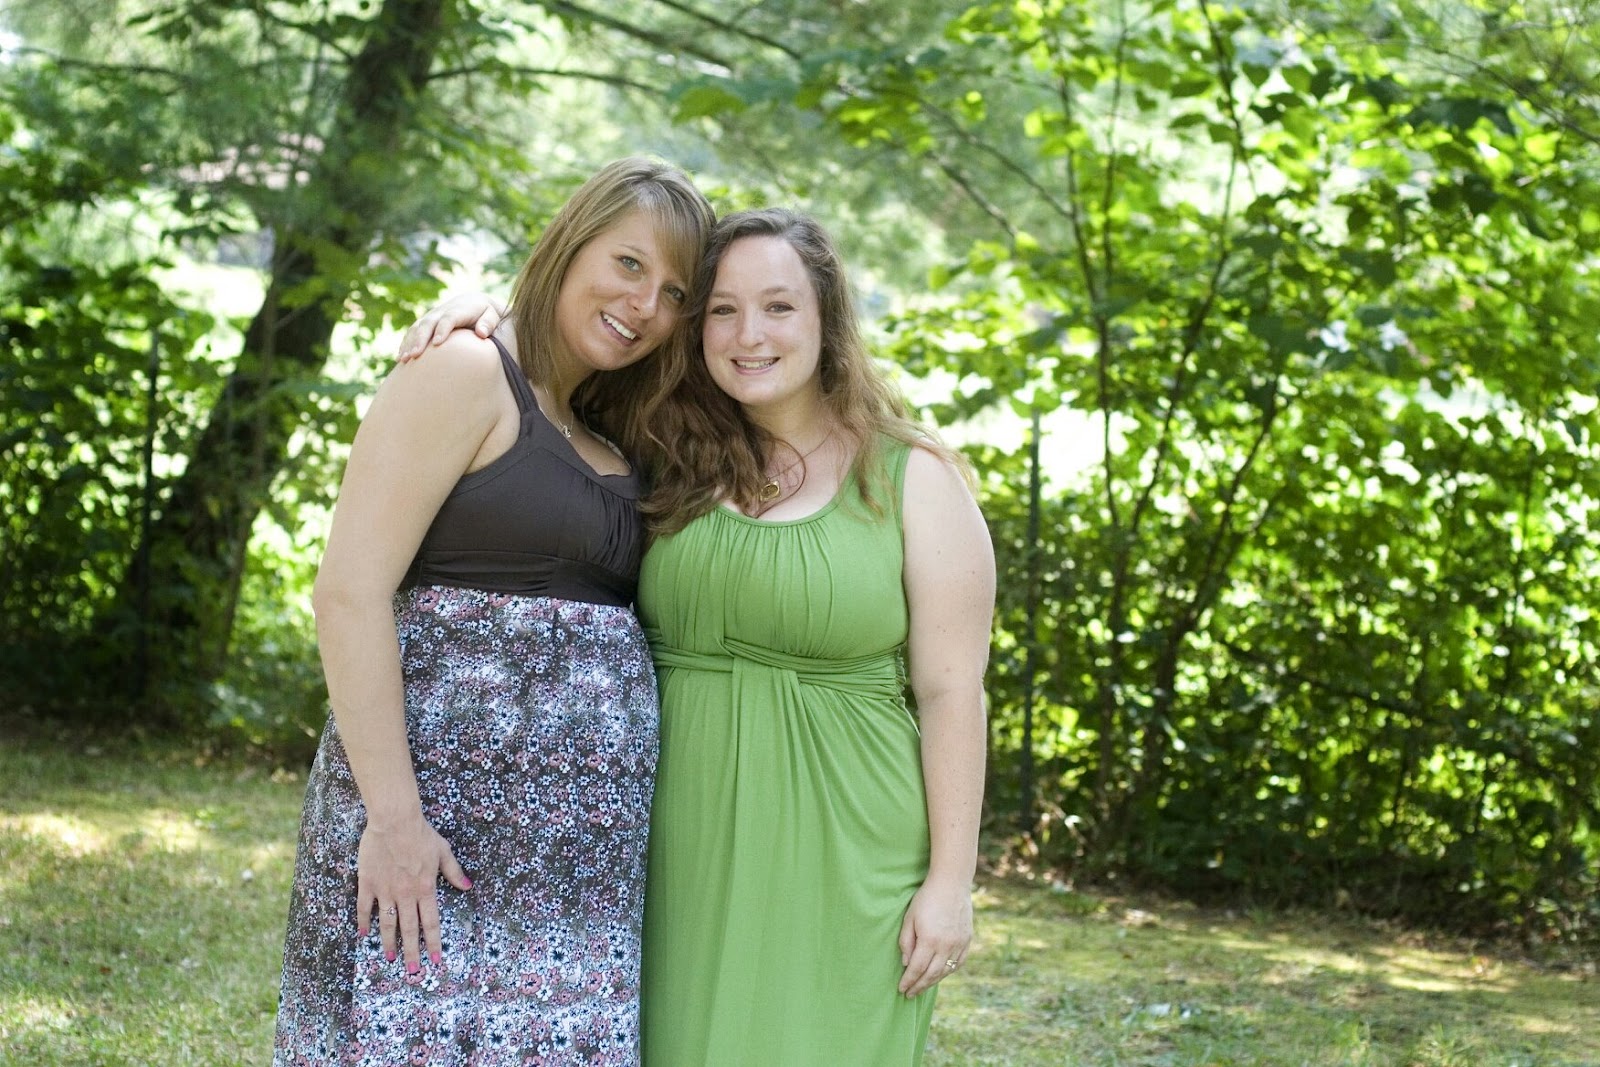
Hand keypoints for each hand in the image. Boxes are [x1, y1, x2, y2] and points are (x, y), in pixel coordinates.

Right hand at [354, 813, 471, 971]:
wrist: (395, 821)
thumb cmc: (421, 834)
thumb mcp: (443, 852)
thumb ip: (454, 872)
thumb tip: (467, 887)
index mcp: (426, 888)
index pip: (431, 922)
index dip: (434, 942)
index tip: (435, 960)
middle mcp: (406, 894)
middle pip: (410, 929)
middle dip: (412, 952)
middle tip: (413, 972)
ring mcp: (386, 891)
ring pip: (388, 923)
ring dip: (389, 943)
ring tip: (390, 959)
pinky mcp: (369, 883)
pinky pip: (365, 907)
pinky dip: (364, 922)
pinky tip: (363, 934)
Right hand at [397, 292, 505, 362]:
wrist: (474, 302)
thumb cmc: (487, 314)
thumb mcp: (493, 315)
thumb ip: (489, 323)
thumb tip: (482, 333)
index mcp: (460, 308)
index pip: (449, 318)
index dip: (442, 329)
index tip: (437, 343)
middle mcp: (443, 311)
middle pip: (428, 323)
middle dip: (420, 338)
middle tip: (414, 355)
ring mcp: (432, 316)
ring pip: (417, 327)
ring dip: (409, 342)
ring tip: (404, 359)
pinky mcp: (426, 322)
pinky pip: (412, 332)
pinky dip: (405, 343)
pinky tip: (400, 358)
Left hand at [896, 876, 973, 996]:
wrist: (951, 883)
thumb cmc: (926, 898)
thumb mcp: (910, 917)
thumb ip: (906, 941)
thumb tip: (906, 963)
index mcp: (929, 940)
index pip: (917, 968)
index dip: (908, 981)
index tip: (902, 988)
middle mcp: (946, 946)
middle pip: (931, 974)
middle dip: (919, 986)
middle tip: (910, 994)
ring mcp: (959, 944)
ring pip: (946, 971)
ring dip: (933, 981)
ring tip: (922, 987)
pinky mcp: (967, 940)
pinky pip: (958, 963)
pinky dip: (949, 971)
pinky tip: (941, 974)